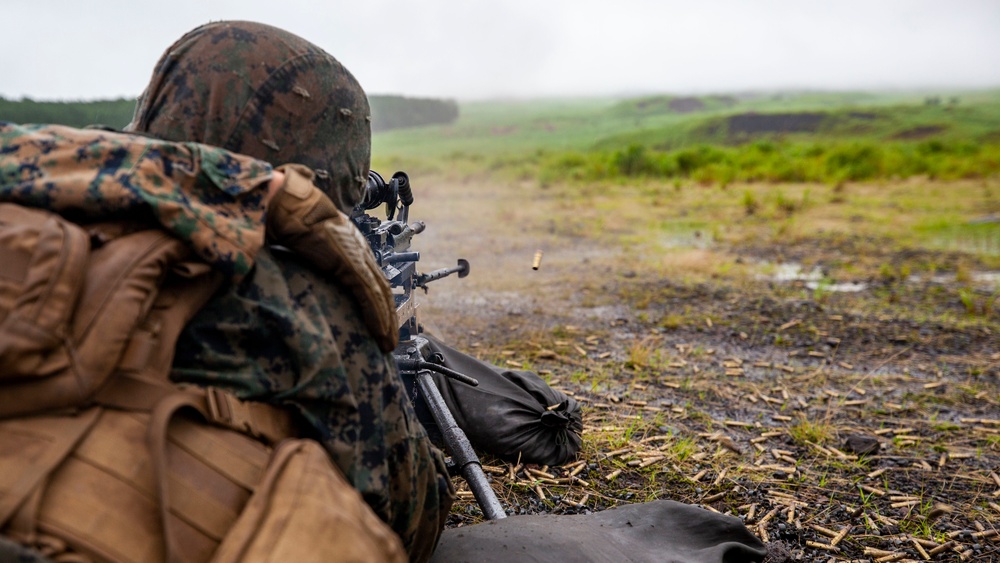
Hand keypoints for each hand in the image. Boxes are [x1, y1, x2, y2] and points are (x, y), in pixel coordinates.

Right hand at [266, 164, 397, 352]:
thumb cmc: (292, 221)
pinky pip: (369, 296)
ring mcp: (358, 258)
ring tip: (387, 345)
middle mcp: (361, 253)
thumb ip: (314, 258)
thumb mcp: (307, 244)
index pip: (373, 280)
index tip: (381, 323)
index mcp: (352, 247)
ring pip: (381, 297)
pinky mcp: (351, 265)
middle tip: (390, 341)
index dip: (380, 303)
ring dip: (386, 323)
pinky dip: (376, 316)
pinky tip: (380, 333)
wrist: (291, 205)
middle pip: (383, 290)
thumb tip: (303, 270)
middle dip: (388, 318)